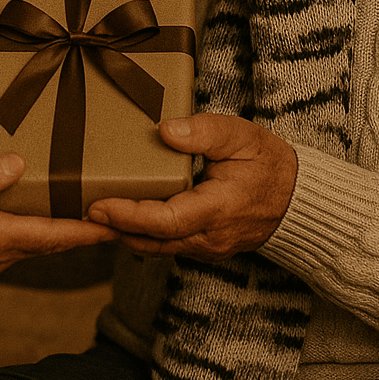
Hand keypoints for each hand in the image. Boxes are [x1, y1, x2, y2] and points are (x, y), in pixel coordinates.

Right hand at [0, 153, 118, 276]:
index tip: (114, 223)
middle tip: (121, 213)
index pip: (52, 235)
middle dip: (89, 231)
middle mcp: (2, 252)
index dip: (86, 230)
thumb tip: (17, 163)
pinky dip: (51, 230)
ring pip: (45, 243)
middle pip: (56, 242)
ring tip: (99, 211)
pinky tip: (59, 213)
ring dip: (72, 231)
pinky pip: (30, 241)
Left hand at [86, 114, 296, 262]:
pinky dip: (141, 234)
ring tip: (92, 214)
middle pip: (153, 240)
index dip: (129, 215)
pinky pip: (166, 246)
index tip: (98, 205)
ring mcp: (206, 248)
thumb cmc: (267, 163)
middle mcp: (209, 238)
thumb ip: (204, 132)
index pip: (166, 220)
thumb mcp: (241, 136)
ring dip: (125, 233)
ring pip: (157, 248)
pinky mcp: (203, 248)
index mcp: (218, 209)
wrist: (297, 198)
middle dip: (115, 228)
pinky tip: (121, 218)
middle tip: (80, 210)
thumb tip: (165, 131)